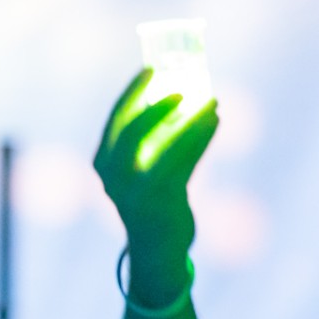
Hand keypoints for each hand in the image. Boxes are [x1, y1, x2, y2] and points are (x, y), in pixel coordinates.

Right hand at [92, 68, 218, 267]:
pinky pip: (184, 162)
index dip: (133, 90)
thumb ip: (154, 137)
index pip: (116, 118)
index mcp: (103, 162)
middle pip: (132, 131)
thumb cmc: (151, 200)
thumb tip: (182, 93)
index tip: (152, 68)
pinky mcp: (162, 202)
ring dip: (192, 119)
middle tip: (183, 87)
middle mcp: (113, 177)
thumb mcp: (142, 167)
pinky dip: (201, 138)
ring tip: (213, 100)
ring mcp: (136, 191)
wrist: (156, 249)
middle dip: (157, 105)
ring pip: (165, 146)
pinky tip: (215, 120)